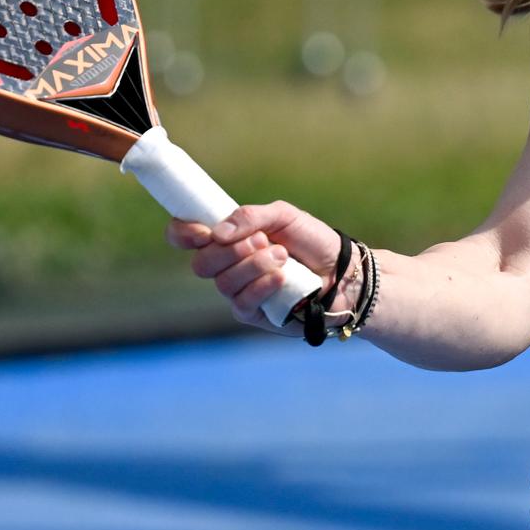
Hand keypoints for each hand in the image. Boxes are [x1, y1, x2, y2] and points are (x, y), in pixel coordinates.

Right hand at [166, 201, 339, 332]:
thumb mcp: (285, 216)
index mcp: (228, 239)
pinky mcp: (254, 314)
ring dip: (253, 266)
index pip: (187, 237)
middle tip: (262, 240)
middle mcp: (228, 266)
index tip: (204, 231)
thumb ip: (251, 216)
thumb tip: (218, 232)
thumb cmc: (313, 241)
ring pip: (223, 283)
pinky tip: (281, 278)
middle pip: (202, 264)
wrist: (344, 271)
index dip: (184, 234)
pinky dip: (261, 287)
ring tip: (283, 256)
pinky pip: (242, 303)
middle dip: (231, 251)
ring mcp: (240, 291)